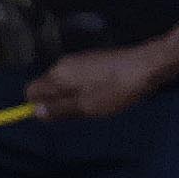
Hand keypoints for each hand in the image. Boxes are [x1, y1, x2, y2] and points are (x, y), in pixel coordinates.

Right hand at [32, 43, 162, 122]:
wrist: (147, 66)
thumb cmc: (115, 90)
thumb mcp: (86, 107)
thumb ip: (59, 110)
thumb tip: (35, 112)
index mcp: (57, 74)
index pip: (31, 91)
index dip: (38, 106)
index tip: (57, 117)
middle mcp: (63, 64)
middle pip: (47, 87)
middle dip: (57, 102)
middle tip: (79, 113)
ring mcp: (79, 59)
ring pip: (64, 83)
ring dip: (72, 96)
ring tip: (95, 104)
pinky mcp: (93, 59)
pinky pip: (77, 77)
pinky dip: (84, 88)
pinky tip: (103, 93)